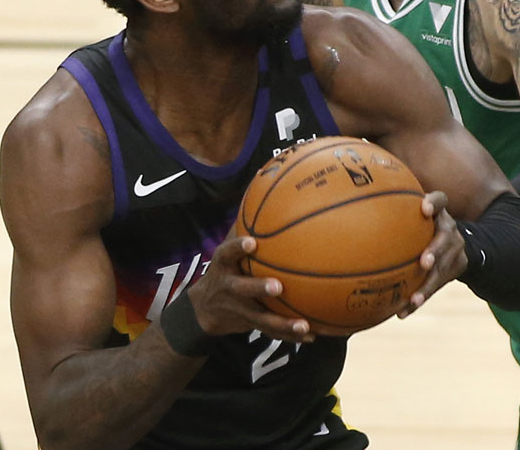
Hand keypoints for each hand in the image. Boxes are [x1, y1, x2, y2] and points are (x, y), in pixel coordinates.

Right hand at [186, 234, 314, 342]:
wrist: (204, 309)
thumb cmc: (228, 268)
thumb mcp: (229, 250)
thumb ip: (246, 225)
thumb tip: (264, 186)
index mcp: (225, 265)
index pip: (227, 253)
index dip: (238, 247)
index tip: (252, 242)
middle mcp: (229, 287)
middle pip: (242, 288)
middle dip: (258, 288)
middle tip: (277, 287)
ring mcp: (239, 309)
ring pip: (260, 319)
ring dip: (282, 323)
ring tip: (304, 325)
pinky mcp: (250, 325)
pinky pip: (272, 331)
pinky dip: (292, 334)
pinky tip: (314, 334)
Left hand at [398, 191, 466, 318]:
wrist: (457, 242)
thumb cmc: (422, 224)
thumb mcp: (416, 211)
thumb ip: (394, 207)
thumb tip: (349, 200)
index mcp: (439, 212)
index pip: (440, 200)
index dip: (434, 203)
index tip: (424, 208)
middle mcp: (450, 228)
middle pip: (445, 238)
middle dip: (436, 250)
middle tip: (424, 262)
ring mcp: (456, 249)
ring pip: (443, 269)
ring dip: (428, 285)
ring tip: (414, 298)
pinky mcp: (456, 268)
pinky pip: (437, 285)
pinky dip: (421, 297)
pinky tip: (404, 311)